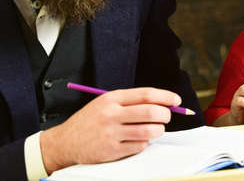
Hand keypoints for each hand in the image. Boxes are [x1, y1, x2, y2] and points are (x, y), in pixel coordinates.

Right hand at [40, 87, 180, 173]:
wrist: (65, 141)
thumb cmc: (91, 120)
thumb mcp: (106, 103)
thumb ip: (131, 102)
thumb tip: (162, 103)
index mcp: (113, 98)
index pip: (146, 94)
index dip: (166, 97)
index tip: (176, 100)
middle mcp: (112, 114)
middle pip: (151, 112)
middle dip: (166, 114)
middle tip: (167, 116)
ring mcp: (111, 133)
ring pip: (148, 131)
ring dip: (158, 130)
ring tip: (156, 129)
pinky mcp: (111, 151)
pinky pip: (140, 146)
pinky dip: (145, 143)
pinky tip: (138, 140)